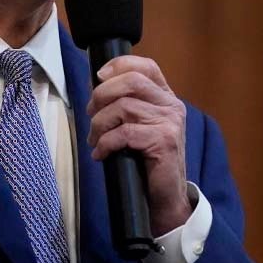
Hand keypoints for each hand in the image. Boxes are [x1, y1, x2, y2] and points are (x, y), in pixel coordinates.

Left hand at [86, 55, 190, 235]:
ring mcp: (170, 122)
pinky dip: (105, 144)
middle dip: (102, 96)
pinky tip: (101, 154)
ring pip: (123, 107)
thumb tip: (96, 85)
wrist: (165, 197)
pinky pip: (124, 133)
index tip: (98, 76)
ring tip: (95, 140)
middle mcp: (171, 105)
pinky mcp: (164, 141)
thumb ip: (126, 104)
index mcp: (165, 97)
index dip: (120, 65)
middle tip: (91, 115)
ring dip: (99, 125)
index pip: (146, 66)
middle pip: (131, 82)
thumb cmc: (146, 161)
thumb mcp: (138, 125)